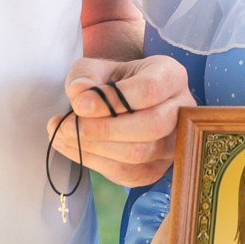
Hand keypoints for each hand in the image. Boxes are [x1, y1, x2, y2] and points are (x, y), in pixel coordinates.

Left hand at [45, 54, 193, 187]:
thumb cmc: (110, 80)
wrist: (121, 100)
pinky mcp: (159, 168)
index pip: (149, 90)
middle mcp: (182, 110)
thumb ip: (85, 78)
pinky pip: (131, 174)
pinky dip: (97, 164)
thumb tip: (80, 98)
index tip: (77, 105)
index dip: (112, 101)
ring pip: (141, 154)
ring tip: (62, 136)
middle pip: (152, 126)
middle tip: (65, 127)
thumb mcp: (94, 68)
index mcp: (170, 76)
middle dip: (103, 130)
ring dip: (96, 149)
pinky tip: (73, 149)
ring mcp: (174, 143)